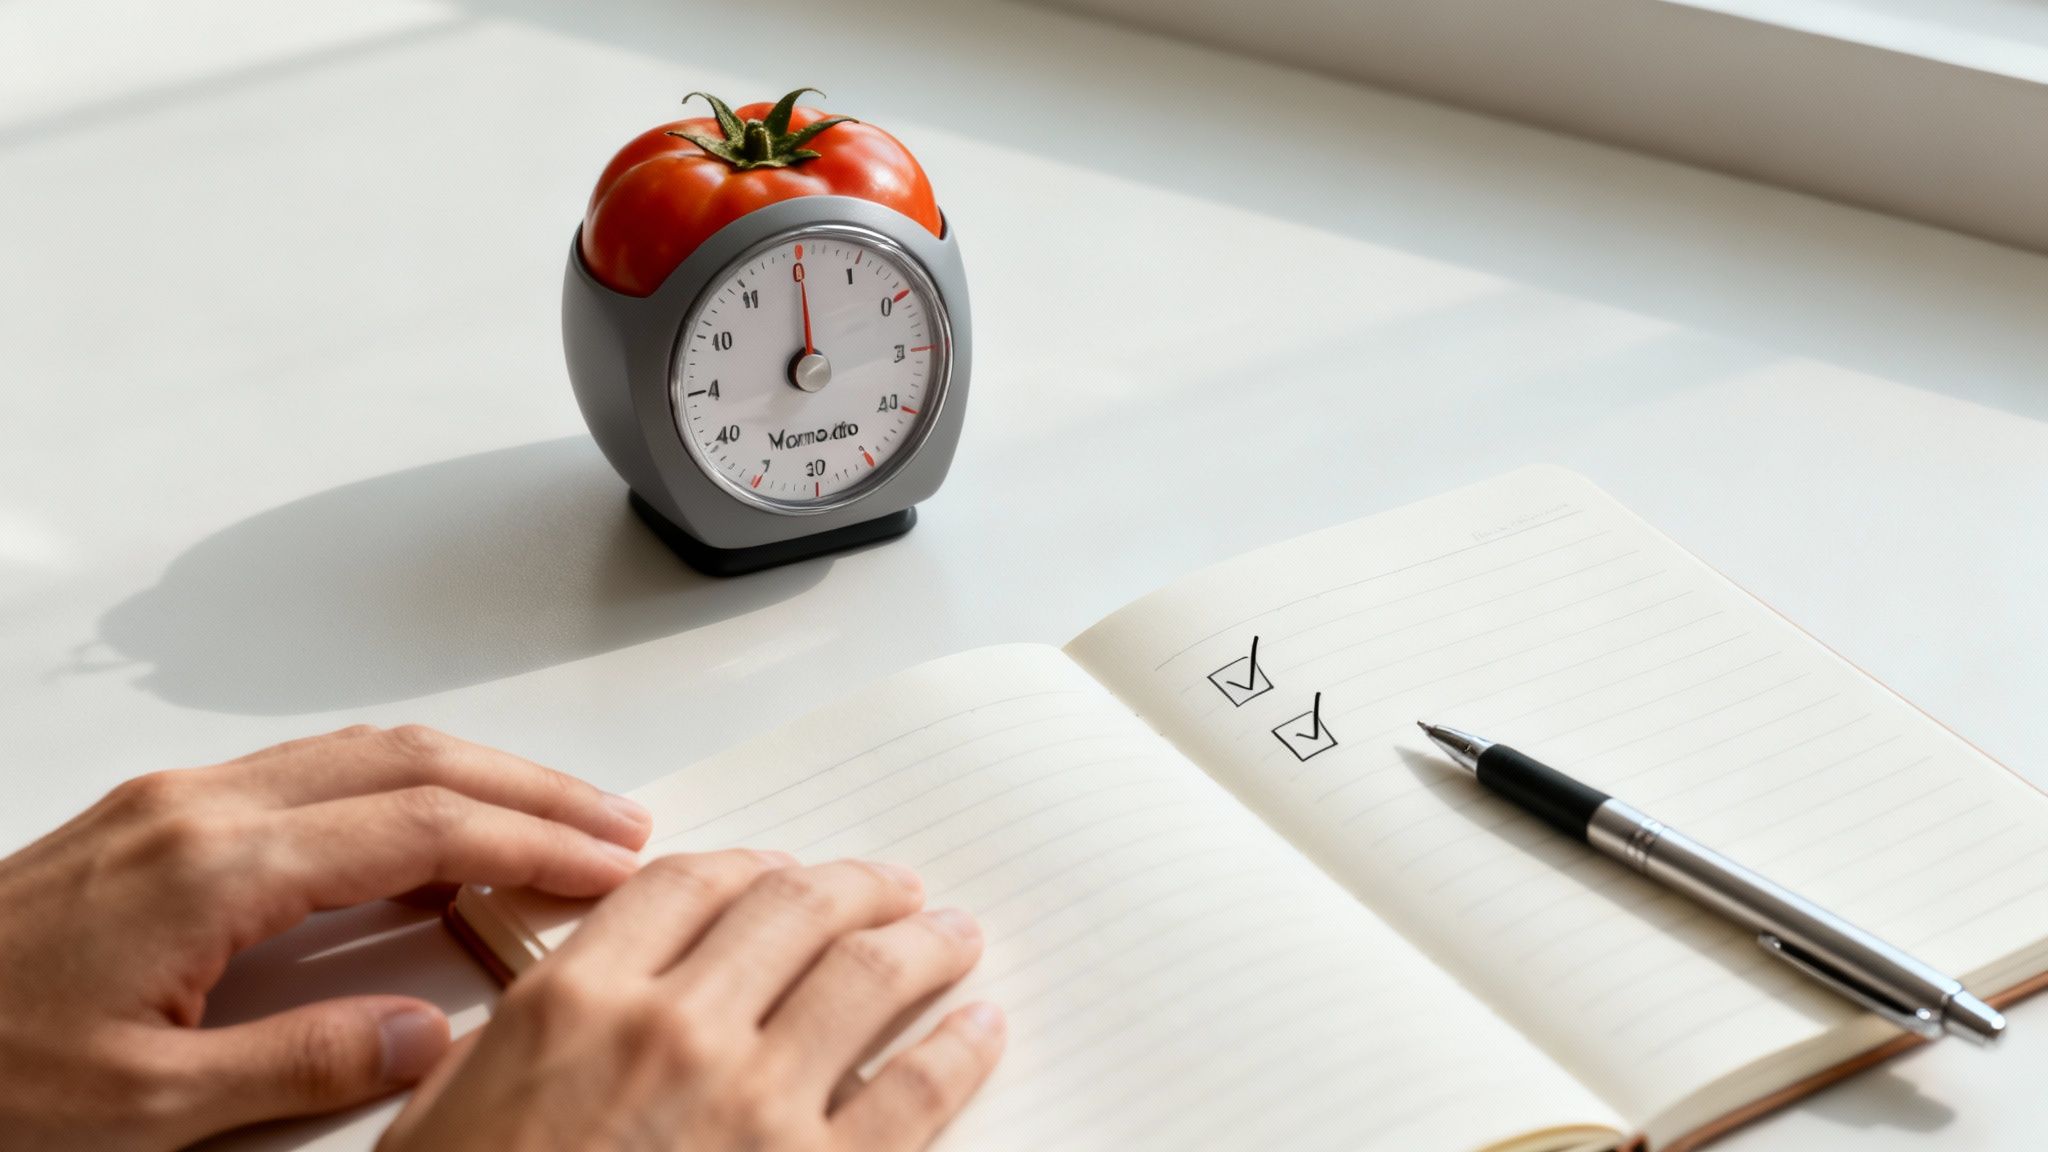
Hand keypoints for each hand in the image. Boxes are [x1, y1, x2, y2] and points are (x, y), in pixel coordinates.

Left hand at [0, 725, 650, 1150]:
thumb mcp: (143, 1109)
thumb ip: (302, 1062)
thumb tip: (426, 1034)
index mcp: (212, 866)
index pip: (421, 826)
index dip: (533, 838)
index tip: (610, 862)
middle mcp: (199, 807)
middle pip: (409, 759)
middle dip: (528, 784)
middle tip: (613, 823)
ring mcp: (175, 800)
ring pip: (363, 752)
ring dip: (472, 775)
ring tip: (549, 817)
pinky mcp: (155, 815)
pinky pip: (313, 771)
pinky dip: (401, 785)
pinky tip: (427, 828)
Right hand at [378, 852, 1003, 1151]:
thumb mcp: (444, 1121)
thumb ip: (512, 1046)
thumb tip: (568, 1006)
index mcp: (574, 1005)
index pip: (686, 887)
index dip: (747, 867)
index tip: (779, 869)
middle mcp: (671, 1032)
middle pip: (792, 909)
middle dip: (855, 887)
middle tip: (892, 890)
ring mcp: (752, 1104)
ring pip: (866, 977)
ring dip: (923, 945)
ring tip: (952, 938)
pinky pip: (913, 1095)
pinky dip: (957, 1052)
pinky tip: (978, 1032)